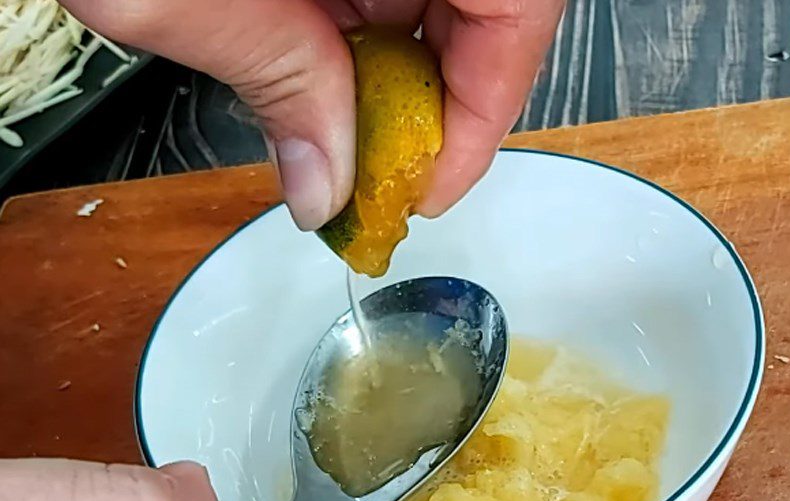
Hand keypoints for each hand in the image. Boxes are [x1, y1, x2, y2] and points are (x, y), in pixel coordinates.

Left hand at [61, 0, 563, 228]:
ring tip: (336, 135)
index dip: (483, 115)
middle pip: (478, 15)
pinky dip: (352, 44)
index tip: (428, 192)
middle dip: (427, 110)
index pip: (514, 13)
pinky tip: (314, 75)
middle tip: (376, 180)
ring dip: (386, 83)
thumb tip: (327, 190)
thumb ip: (273, 76)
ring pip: (430, 9)